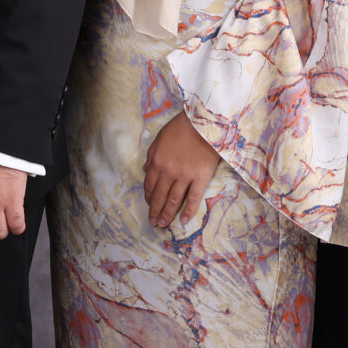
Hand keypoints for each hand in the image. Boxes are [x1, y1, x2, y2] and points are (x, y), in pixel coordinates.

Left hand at [143, 112, 221, 228]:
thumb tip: (144, 171)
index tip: (149, 205)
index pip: (149, 185)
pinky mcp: (200, 177)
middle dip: (155, 210)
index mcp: (157, 162)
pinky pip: (193, 198)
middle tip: (154, 223)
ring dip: (167, 214)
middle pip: (159, 195)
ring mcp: (185, 176)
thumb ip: (151, 156)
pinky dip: (188, 210)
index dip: (149, 197)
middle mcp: (168, 171)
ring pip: (173, 200)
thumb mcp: (159, 139)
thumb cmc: (180, 128)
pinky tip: (184, 220)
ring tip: (163, 224)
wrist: (203, 123)